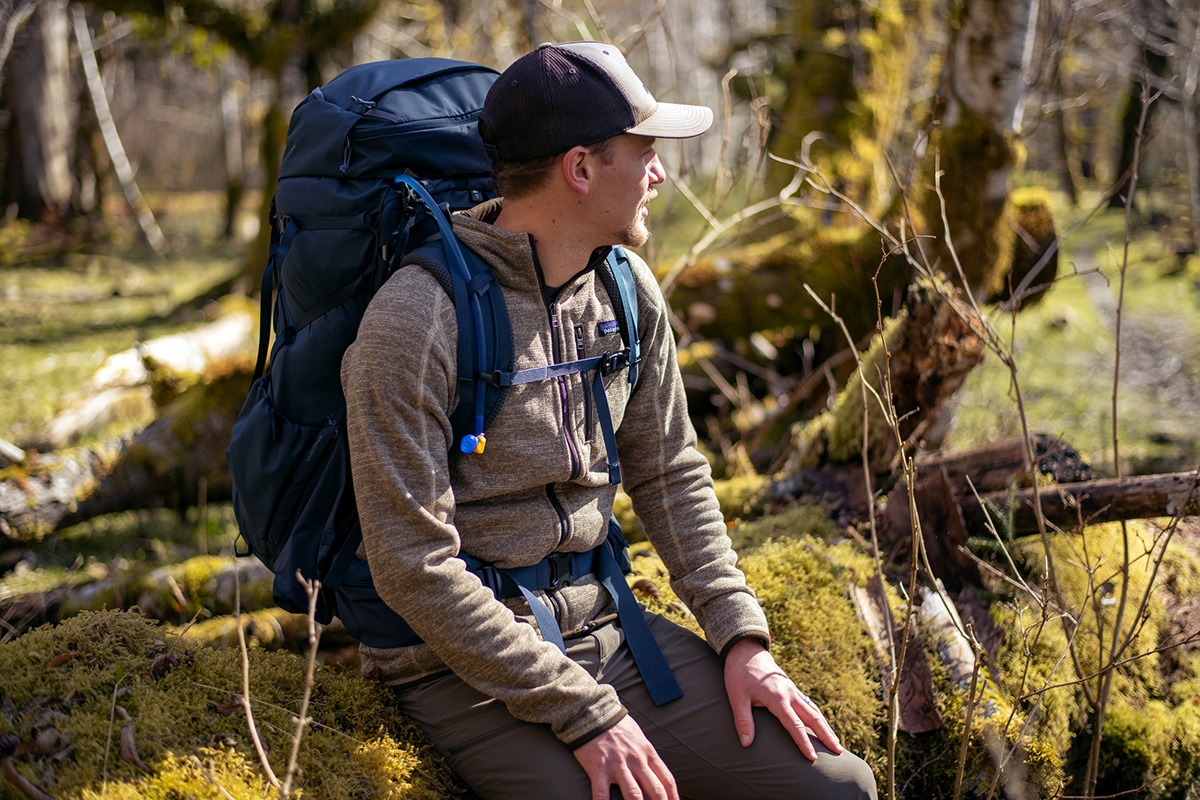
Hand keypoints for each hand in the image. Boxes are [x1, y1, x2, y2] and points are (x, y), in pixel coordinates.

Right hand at [573, 714, 678, 799]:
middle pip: (655, 791)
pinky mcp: (599, 769)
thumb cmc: (616, 726)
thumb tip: (656, 774)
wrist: (592, 712)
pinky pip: (601, 795)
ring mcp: (617, 765)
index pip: (666, 780)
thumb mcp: (639, 737)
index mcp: (647, 753)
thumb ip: (647, 756)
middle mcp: (636, 760)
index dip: (674, 797)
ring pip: (634, 795)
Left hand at [724, 638, 842, 760]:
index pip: (794, 725)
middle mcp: (789, 694)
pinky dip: (817, 716)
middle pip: (813, 717)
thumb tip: (746, 743)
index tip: (813, 758)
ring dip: (825, 726)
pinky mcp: (791, 688)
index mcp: (778, 698)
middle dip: (826, 735)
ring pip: (813, 710)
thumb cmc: (739, 673)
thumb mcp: (736, 696)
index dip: (803, 742)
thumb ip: (743, 720)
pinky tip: (821, 724)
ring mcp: (792, 690)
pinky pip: (808, 704)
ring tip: (836, 742)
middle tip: (838, 752)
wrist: (745, 649)